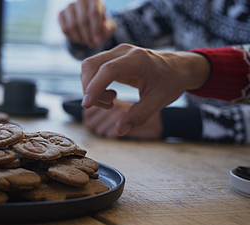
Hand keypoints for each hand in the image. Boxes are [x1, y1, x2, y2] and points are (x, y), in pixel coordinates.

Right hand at [59, 0, 115, 47]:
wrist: (89, 22)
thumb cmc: (100, 24)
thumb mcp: (108, 26)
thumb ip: (108, 28)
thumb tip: (105, 30)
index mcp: (94, 0)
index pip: (93, 13)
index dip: (95, 29)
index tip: (97, 41)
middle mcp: (81, 0)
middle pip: (82, 21)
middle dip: (87, 36)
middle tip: (92, 45)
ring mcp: (70, 7)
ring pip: (72, 26)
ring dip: (79, 38)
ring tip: (86, 41)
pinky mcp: (61, 14)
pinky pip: (64, 29)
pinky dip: (72, 37)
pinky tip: (78, 39)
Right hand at [80, 44, 209, 135]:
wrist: (179, 68)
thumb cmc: (171, 82)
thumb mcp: (158, 101)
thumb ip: (138, 116)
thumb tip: (119, 131)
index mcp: (138, 59)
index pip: (108, 70)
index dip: (94, 87)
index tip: (87, 104)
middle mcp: (124, 51)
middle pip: (91, 65)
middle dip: (90, 89)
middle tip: (108, 106)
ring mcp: (117, 52)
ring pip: (89, 67)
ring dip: (92, 88)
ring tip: (111, 101)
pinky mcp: (113, 57)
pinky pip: (94, 69)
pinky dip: (94, 84)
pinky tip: (110, 95)